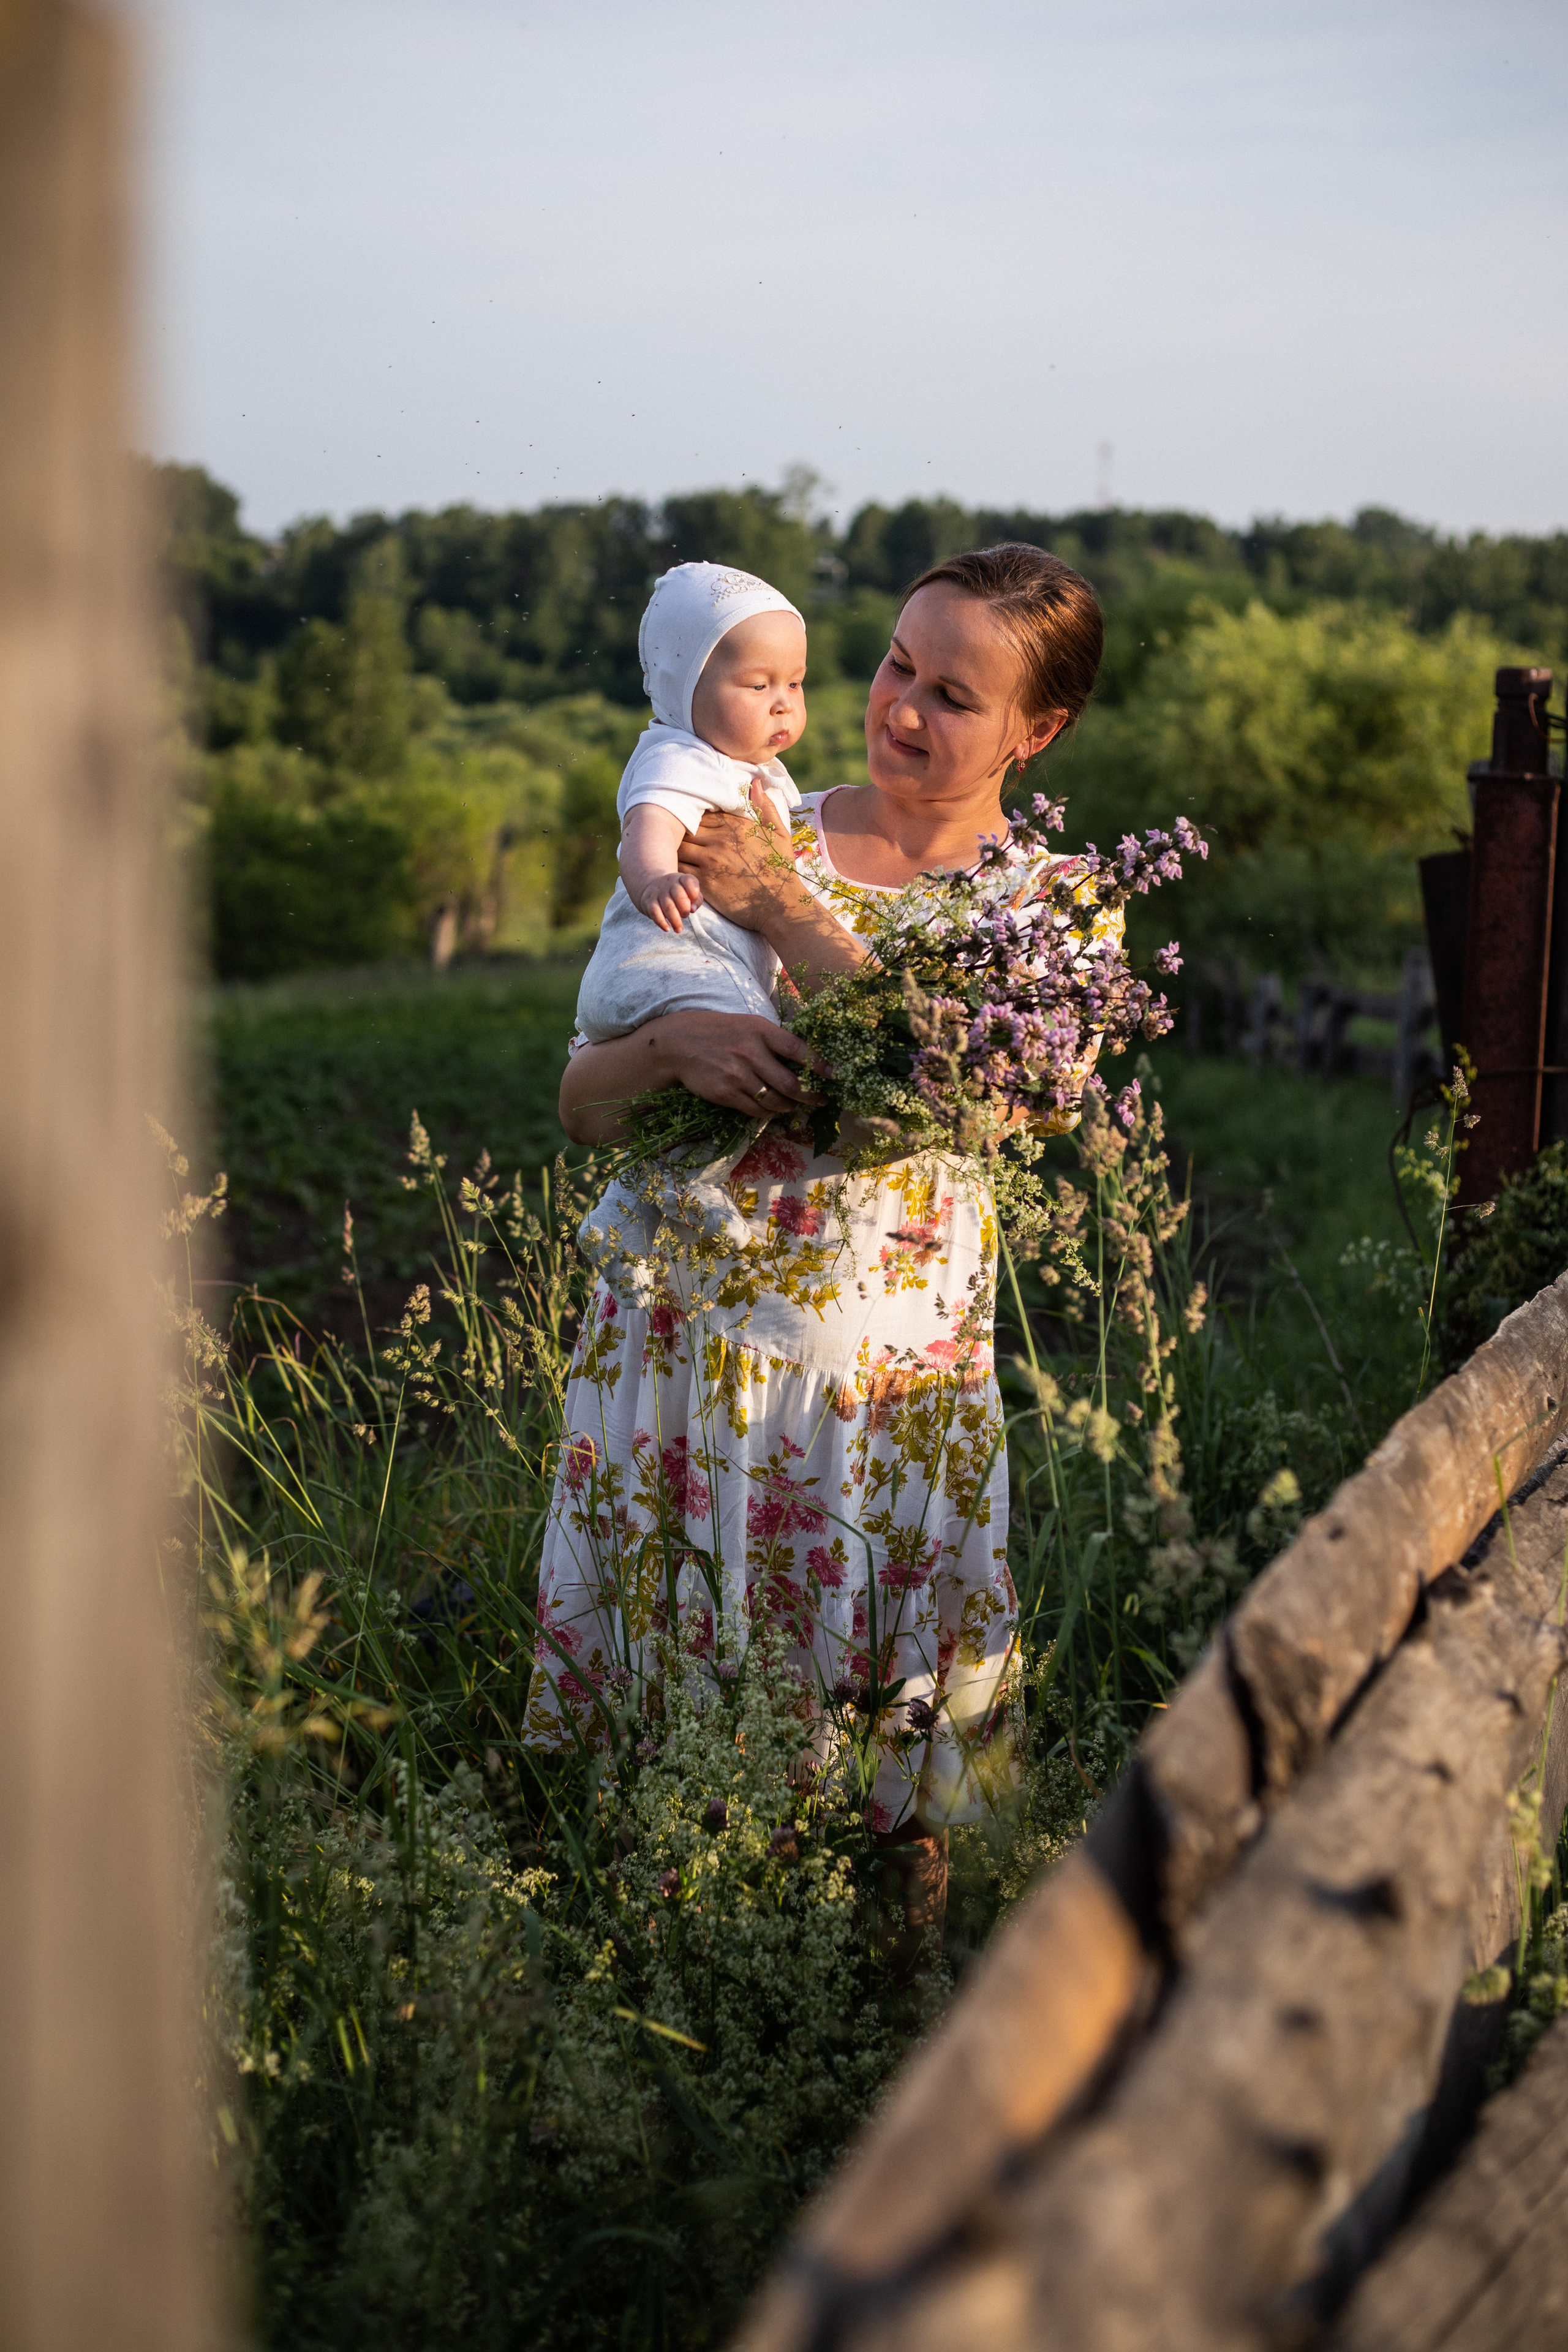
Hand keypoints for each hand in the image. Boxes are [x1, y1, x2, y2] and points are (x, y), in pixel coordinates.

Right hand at [558, 1008, 823, 1143]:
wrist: (678, 1043)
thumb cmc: (719, 1031)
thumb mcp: (748, 1024)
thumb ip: (774, 1039)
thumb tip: (805, 1058)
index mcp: (760, 1030)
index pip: (798, 1049)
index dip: (820, 1065)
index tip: (834, 1076)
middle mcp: (751, 1052)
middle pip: (791, 1083)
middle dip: (811, 1096)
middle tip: (820, 1101)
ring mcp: (738, 1075)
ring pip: (776, 1101)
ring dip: (790, 1107)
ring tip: (796, 1106)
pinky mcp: (725, 1093)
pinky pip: (756, 1110)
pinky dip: (769, 1113)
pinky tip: (773, 1110)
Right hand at [639, 869, 703, 932]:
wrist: (653, 886)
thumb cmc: (677, 894)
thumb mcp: (689, 892)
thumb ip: (696, 900)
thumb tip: (692, 909)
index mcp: (682, 879)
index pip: (690, 882)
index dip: (694, 894)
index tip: (693, 903)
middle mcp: (670, 883)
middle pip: (680, 896)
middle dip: (685, 910)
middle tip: (685, 915)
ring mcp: (658, 892)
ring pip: (668, 907)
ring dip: (675, 921)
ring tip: (679, 929)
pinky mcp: (649, 901)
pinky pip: (655, 913)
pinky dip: (662, 923)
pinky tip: (667, 928)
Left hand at [678, 784, 797, 930]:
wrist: (781, 905)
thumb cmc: (781, 870)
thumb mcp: (779, 834)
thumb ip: (764, 807)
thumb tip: (755, 782)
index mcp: (737, 825)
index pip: (703, 812)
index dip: (693, 816)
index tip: (687, 820)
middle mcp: (722, 840)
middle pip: (686, 827)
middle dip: (679, 830)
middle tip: (670, 834)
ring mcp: (712, 861)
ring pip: (679, 846)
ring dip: (674, 848)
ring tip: (668, 852)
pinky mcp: (705, 882)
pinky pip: (679, 869)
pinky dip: (674, 868)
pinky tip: (674, 870)